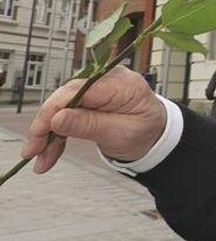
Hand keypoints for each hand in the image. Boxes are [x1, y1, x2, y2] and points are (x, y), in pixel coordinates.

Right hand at [21, 66, 165, 172]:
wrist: (157, 133)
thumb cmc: (146, 132)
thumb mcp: (121, 134)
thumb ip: (90, 125)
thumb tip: (56, 118)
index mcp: (120, 84)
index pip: (76, 91)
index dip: (50, 113)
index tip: (36, 139)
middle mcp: (107, 79)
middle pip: (64, 98)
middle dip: (46, 127)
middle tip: (33, 153)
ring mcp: (98, 87)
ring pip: (62, 108)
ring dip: (50, 135)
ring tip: (43, 161)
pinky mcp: (91, 98)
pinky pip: (68, 113)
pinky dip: (59, 134)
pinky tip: (50, 153)